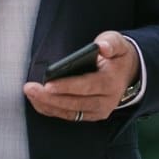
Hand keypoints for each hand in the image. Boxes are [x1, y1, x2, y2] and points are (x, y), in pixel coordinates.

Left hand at [23, 31, 137, 122]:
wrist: (129, 73)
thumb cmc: (117, 55)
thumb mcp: (117, 42)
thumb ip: (110, 42)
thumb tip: (102, 47)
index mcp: (111, 82)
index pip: (86, 86)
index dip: (66, 86)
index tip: (48, 84)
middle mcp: (106, 101)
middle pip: (75, 102)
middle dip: (50, 97)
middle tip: (30, 89)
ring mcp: (99, 111)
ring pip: (70, 112)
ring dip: (48, 105)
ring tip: (30, 94)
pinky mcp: (91, 115)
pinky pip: (70, 116)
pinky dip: (52, 110)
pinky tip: (38, 102)